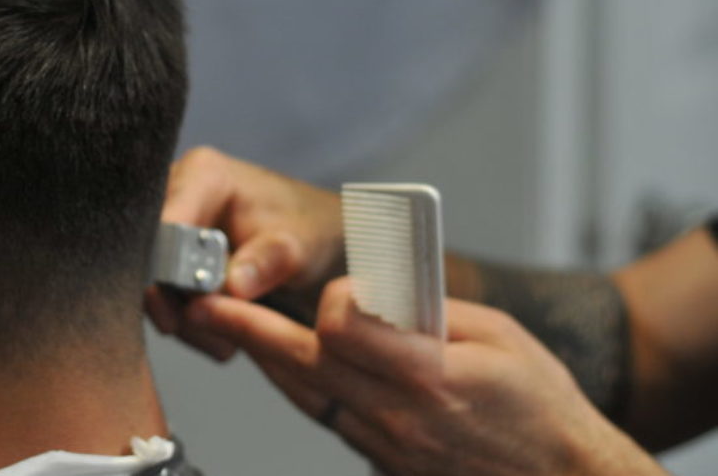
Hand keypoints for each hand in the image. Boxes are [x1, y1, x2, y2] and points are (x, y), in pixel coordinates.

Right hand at [146, 147, 343, 358]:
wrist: (316, 238)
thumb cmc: (309, 231)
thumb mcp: (299, 246)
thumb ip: (267, 261)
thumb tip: (232, 286)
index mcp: (202, 175)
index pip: (165, 224)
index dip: (167, 269)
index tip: (186, 312)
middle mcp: (176, 194)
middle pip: (149, 257)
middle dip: (178, 303)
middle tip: (216, 339)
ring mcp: (169, 226)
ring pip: (152, 283)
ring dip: (187, 320)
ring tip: (229, 342)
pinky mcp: (169, 256)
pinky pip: (162, 296)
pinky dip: (190, 322)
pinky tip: (222, 335)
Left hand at [187, 278, 666, 475]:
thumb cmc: (540, 403)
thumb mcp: (498, 334)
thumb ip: (427, 309)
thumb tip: (374, 288)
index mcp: (429, 375)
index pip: (339, 326)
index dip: (331, 298)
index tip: (340, 285)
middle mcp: (396, 415)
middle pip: (300, 362)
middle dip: (247, 327)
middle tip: (203, 302)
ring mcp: (383, 444)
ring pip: (302, 394)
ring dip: (262, 357)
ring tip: (222, 324)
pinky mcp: (378, 460)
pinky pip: (324, 417)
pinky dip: (300, 386)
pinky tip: (282, 362)